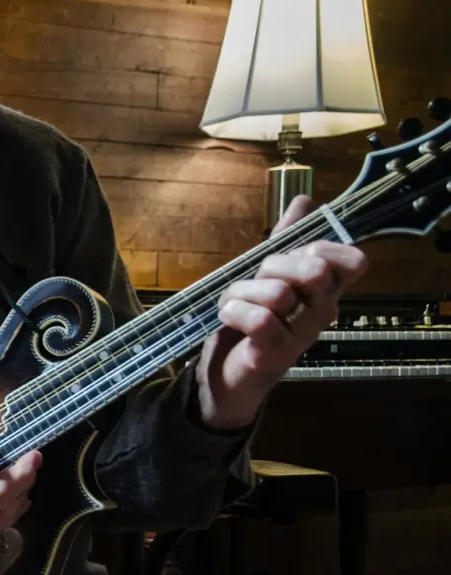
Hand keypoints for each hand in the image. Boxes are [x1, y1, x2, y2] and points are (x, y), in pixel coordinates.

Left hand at [195, 195, 369, 429]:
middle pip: (312, 269)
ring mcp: (300, 336)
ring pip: (278, 293)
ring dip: (243, 291)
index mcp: (324, 290)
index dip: (320, 248)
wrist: (224, 373)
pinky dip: (235, 311)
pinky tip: (228, 316)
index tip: (294, 256)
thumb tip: (306, 201)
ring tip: (234, 304)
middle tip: (255, 281)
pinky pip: (260, 320)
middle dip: (272, 265)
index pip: (350, 261)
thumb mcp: (266, 272)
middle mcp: (321, 313)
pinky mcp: (274, 356)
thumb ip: (287, 238)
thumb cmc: (249, 319)